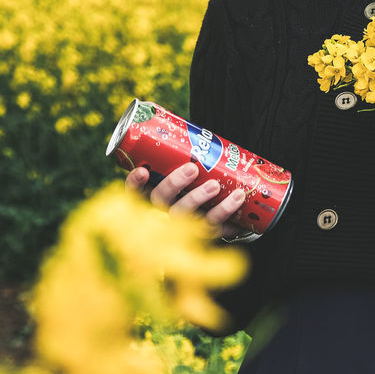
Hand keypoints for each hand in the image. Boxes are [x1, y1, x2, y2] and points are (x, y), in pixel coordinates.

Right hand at [124, 162, 246, 238]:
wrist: (196, 231)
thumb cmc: (185, 193)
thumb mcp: (176, 178)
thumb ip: (182, 161)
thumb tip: (200, 134)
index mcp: (150, 199)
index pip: (134, 192)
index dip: (135, 182)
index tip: (143, 170)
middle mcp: (161, 215)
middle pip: (162, 201)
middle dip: (176, 183)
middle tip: (192, 168)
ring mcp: (180, 229)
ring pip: (189, 218)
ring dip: (205, 201)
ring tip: (220, 187)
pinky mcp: (200, 239)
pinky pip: (213, 230)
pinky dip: (228, 221)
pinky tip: (240, 215)